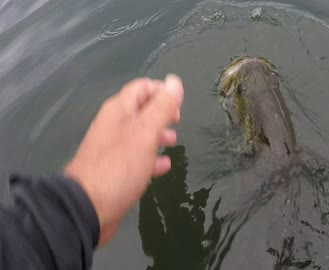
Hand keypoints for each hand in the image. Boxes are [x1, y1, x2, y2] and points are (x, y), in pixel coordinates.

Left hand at [64, 75, 183, 246]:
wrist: (88, 207)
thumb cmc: (120, 166)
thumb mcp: (146, 132)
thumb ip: (162, 106)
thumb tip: (174, 81)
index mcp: (119, 110)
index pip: (142, 88)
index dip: (162, 91)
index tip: (179, 106)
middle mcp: (114, 125)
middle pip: (141, 110)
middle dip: (162, 113)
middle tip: (177, 122)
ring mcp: (113, 149)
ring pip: (140, 134)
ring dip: (158, 135)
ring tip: (173, 143)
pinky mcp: (115, 170)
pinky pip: (136, 157)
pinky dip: (151, 158)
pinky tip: (163, 166)